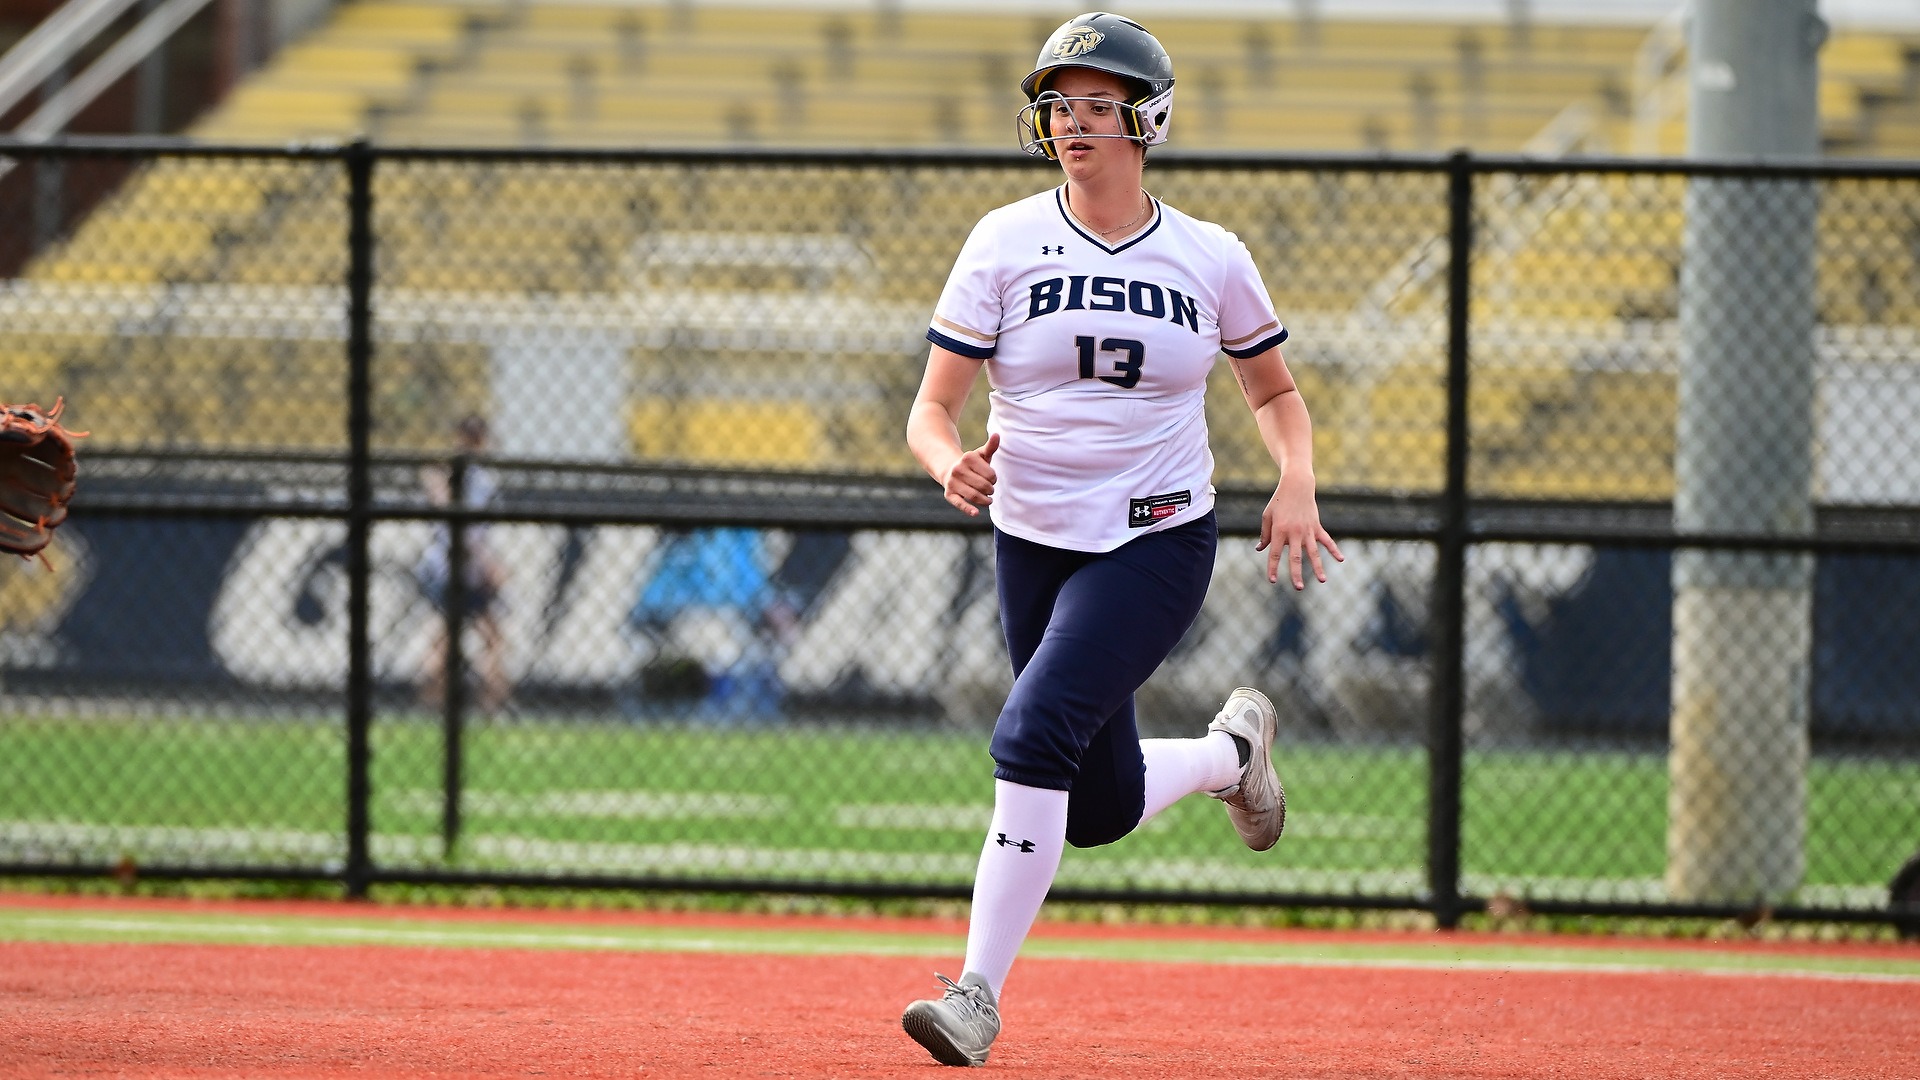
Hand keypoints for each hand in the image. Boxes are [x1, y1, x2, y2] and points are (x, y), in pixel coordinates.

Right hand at [941, 432, 998, 516]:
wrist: (949, 469)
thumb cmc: (971, 464)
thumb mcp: (981, 455)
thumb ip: (990, 447)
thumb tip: (997, 435)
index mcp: (968, 457)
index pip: (990, 474)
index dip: (994, 478)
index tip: (991, 478)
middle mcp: (958, 469)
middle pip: (983, 486)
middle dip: (990, 489)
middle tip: (990, 489)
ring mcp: (953, 482)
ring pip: (974, 495)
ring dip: (985, 500)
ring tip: (988, 500)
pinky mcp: (949, 494)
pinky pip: (959, 503)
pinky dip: (968, 509)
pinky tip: (976, 513)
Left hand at [1256, 473, 1342, 589]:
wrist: (1296, 486)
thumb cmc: (1278, 502)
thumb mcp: (1267, 516)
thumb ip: (1265, 534)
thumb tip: (1260, 549)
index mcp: (1279, 531)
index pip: (1275, 553)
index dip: (1273, 567)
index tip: (1272, 581)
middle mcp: (1294, 533)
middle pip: (1296, 557)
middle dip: (1297, 573)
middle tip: (1299, 588)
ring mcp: (1307, 530)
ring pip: (1313, 552)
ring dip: (1318, 567)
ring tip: (1323, 580)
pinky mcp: (1316, 527)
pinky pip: (1326, 540)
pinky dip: (1334, 550)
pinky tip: (1341, 559)